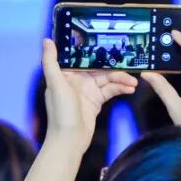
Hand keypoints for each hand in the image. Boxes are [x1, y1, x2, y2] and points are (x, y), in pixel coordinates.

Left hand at [41, 38, 136, 154]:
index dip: (94, 49)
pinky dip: (120, 88)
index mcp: (66, 73)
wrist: (70, 140)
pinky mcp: (96, 100)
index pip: (82, 56)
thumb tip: (47, 40)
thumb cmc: (60, 112)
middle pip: (98, 67)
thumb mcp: (55, 84)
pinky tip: (130, 88)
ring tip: (133, 81)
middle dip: (113, 66)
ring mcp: (87, 90)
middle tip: (129, 64)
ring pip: (107, 79)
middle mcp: (76, 80)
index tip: (109, 40)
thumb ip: (51, 61)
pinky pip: (110, 90)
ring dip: (121, 78)